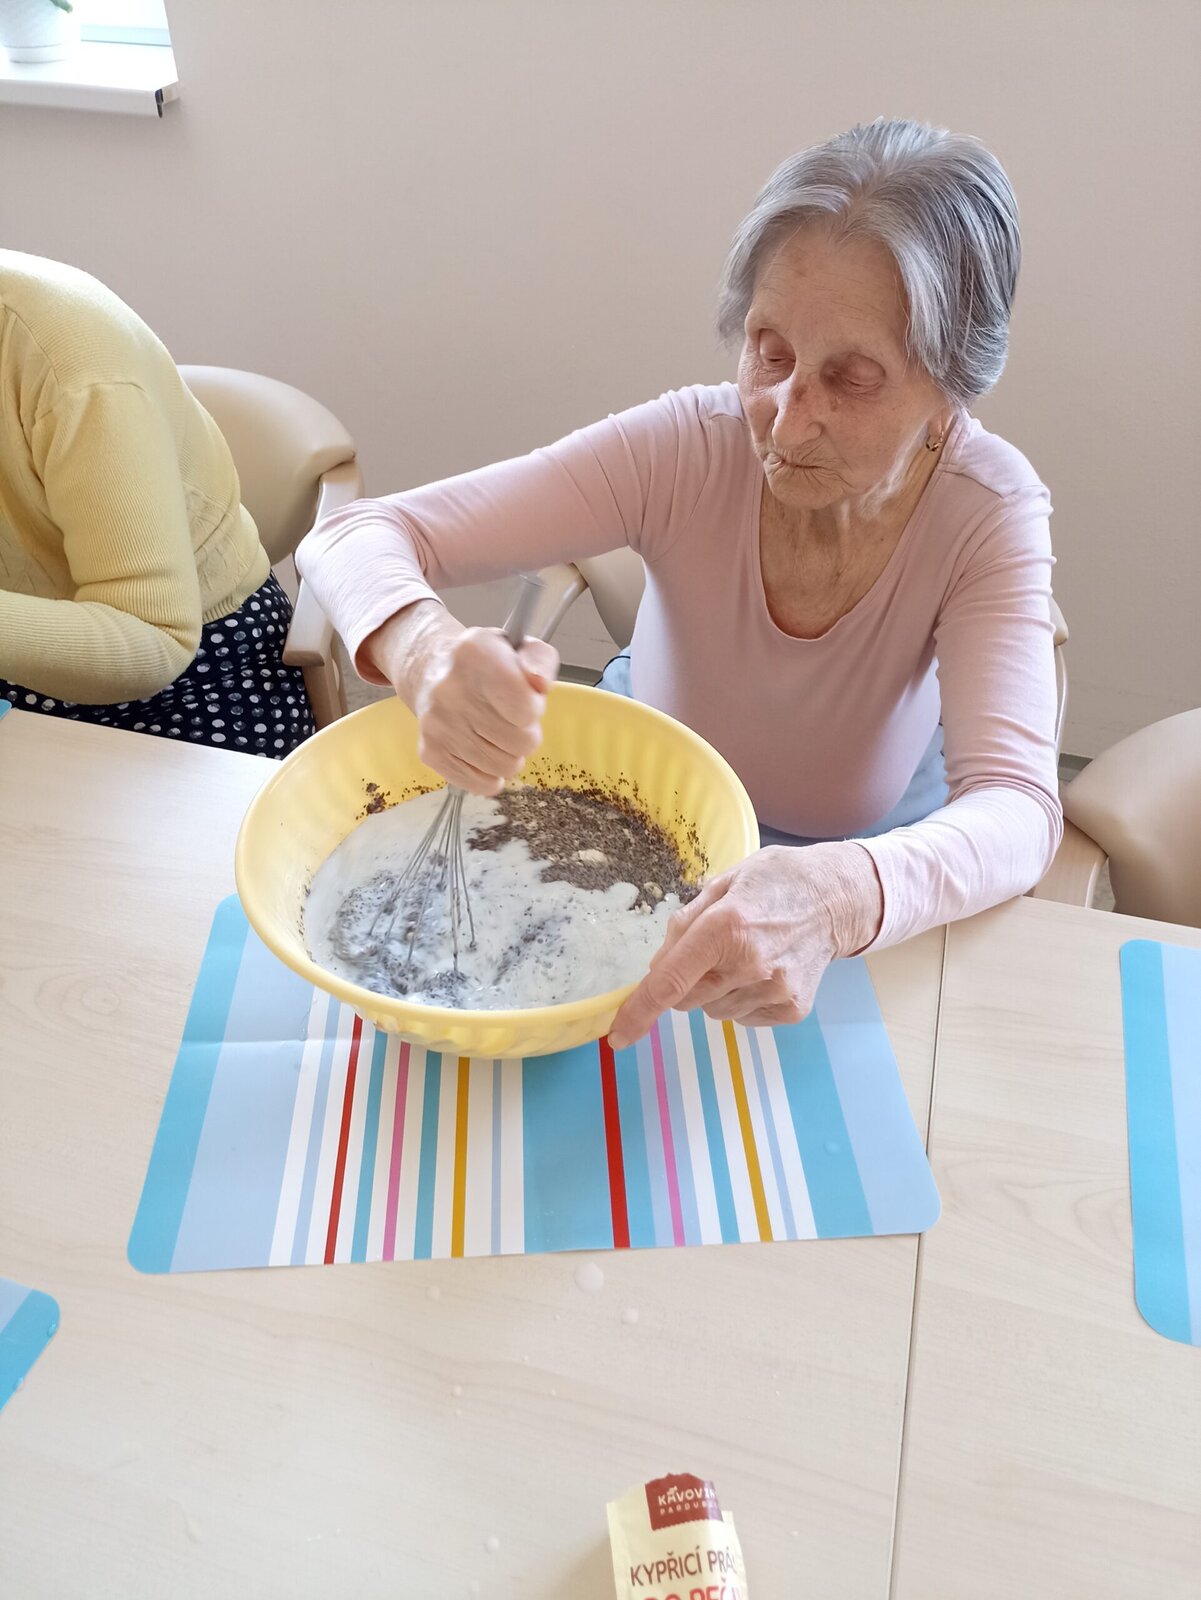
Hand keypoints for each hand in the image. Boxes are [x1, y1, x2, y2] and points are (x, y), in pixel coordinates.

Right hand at [364, 600, 558, 795]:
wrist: (432, 671)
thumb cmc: (486, 664)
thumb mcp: (520, 646)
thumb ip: (540, 660)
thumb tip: (539, 683)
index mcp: (476, 655)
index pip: (527, 709)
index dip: (534, 708)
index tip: (523, 698)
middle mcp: (450, 690)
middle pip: (522, 742)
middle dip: (526, 733)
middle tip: (511, 718)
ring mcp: (437, 725)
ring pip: (505, 767)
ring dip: (510, 754)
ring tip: (496, 731)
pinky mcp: (431, 753)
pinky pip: (484, 785)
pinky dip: (491, 774)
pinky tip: (482, 749)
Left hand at [608, 842, 883, 1046]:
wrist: (836, 898)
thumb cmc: (773, 883)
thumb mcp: (722, 885)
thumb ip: (684, 925)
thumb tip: (658, 967)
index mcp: (724, 927)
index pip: (670, 982)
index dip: (639, 1011)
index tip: (618, 1036)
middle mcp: (749, 963)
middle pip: (687, 1000)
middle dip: (687, 982)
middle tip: (714, 951)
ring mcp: (773, 990)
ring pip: (715, 1011)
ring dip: (717, 991)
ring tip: (746, 957)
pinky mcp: (792, 1008)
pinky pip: (744, 1018)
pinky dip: (744, 999)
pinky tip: (765, 971)